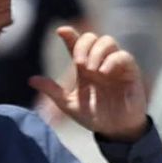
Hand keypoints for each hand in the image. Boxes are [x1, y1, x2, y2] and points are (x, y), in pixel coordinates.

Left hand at [40, 25, 151, 139]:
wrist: (115, 131)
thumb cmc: (94, 116)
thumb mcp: (69, 105)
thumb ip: (52, 91)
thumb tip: (31, 80)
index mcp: (84, 66)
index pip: (76, 43)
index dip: (69, 34)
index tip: (60, 31)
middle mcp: (99, 62)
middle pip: (92, 37)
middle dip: (83, 45)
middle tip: (78, 63)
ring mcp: (115, 66)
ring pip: (108, 42)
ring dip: (97, 51)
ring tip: (91, 69)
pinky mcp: (130, 73)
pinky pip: (124, 56)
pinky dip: (113, 60)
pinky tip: (104, 72)